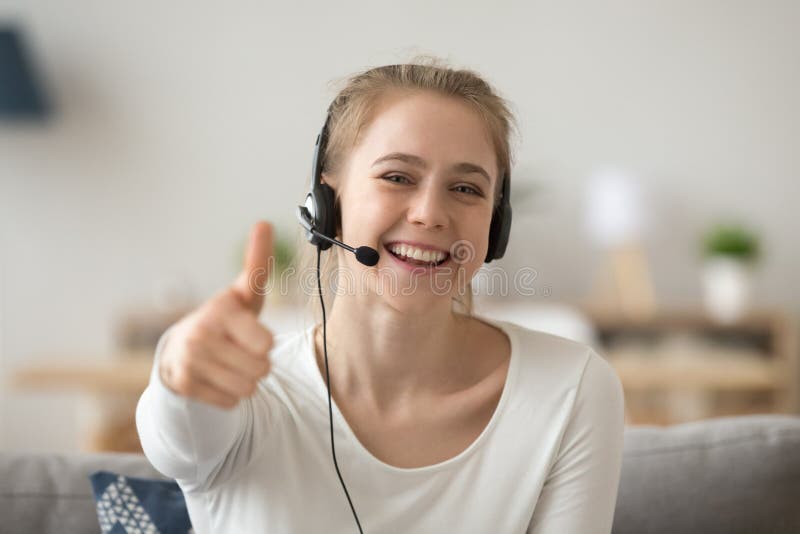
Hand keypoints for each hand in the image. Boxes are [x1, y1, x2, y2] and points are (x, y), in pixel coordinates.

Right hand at [158, 221, 274, 408]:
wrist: (180, 352)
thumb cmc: (225, 321)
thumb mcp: (242, 294)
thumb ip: (257, 263)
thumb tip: (264, 222)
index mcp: (221, 310)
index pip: (266, 344)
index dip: (264, 343)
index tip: (245, 331)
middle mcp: (202, 334)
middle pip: (262, 369)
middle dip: (257, 364)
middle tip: (238, 351)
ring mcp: (190, 361)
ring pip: (248, 389)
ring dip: (244, 381)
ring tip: (228, 364)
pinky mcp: (183, 385)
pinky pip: (231, 403)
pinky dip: (228, 396)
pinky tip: (214, 379)